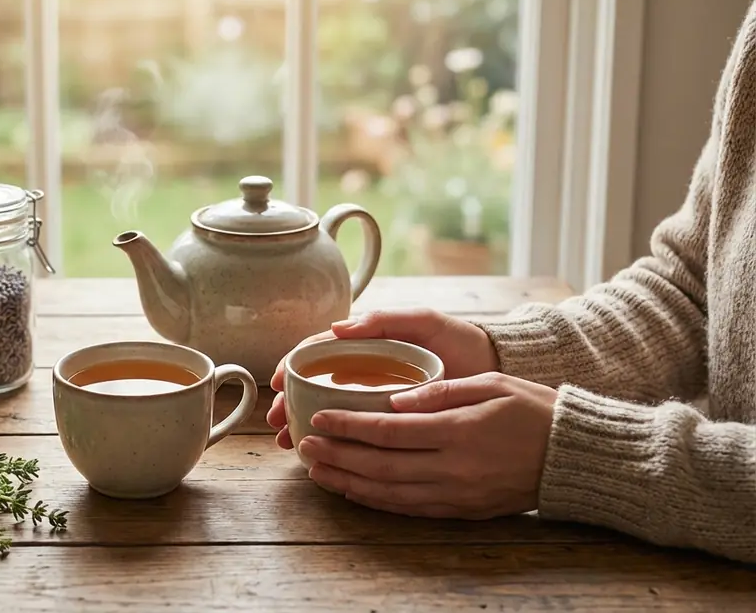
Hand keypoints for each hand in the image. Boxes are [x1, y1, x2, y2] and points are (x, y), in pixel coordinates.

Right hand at [266, 309, 500, 447]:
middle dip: (290, 402)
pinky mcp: (392, 425)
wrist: (498, 371)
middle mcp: (366, 373)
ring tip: (290, 443)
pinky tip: (323, 455)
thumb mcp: (424, 322)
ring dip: (305, 425)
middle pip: (316, 386)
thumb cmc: (460, 341)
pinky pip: (357, 434)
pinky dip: (336, 442)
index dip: (293, 364)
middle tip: (278, 421)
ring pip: (330, 411)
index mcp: (367, 346)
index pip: (318, 352)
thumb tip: (338, 328)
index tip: (277, 381)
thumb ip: (385, 320)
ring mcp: (377, 400)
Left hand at [299, 372, 556, 518]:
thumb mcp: (490, 384)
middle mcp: (454, 468)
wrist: (575, 456)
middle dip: (338, 456)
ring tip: (318, 471)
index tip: (320, 420)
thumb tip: (392, 400)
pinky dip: (377, 501)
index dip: (349, 427)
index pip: (389, 431)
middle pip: (381, 465)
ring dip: (349, 483)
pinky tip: (354, 491)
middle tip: (304, 446)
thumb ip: (439, 391)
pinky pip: (410, 509)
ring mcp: (458, 493)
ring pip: (390, 493)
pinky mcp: (462, 509)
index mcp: (459, 430)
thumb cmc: (533, 409)